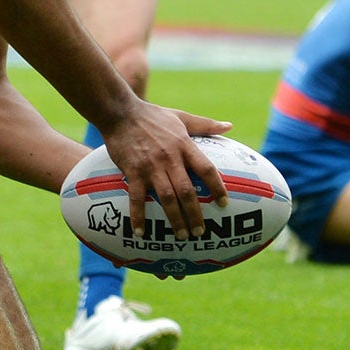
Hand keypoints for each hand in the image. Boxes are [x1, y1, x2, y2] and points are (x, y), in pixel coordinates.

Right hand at [98, 102, 232, 240]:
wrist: (120, 113)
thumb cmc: (152, 115)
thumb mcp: (181, 117)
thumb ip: (205, 124)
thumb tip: (230, 126)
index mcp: (184, 145)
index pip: (206, 169)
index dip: (217, 187)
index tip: (224, 203)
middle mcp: (170, 158)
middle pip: (187, 191)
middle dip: (195, 214)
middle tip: (200, 232)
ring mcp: (150, 167)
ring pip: (166, 198)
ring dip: (175, 219)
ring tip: (181, 236)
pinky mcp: (133, 172)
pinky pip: (136, 198)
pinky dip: (138, 217)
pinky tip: (140, 233)